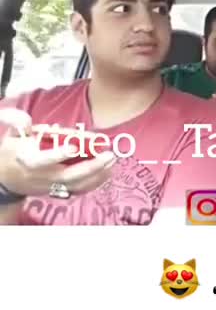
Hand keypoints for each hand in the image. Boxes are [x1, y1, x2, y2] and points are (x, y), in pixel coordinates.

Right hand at [0, 108, 116, 198]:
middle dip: (90, 166)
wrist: (6, 179)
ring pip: (76, 185)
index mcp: (27, 160)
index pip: (42, 160)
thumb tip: (24, 118)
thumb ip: (18, 124)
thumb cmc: (13, 153)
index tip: (74, 146)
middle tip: (108, 155)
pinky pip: (78, 190)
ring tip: (112, 161)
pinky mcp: (57, 191)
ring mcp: (50, 186)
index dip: (58, 154)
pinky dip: (94, 183)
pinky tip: (107, 171)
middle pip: (67, 176)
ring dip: (97, 175)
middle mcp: (41, 177)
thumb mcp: (13, 136)